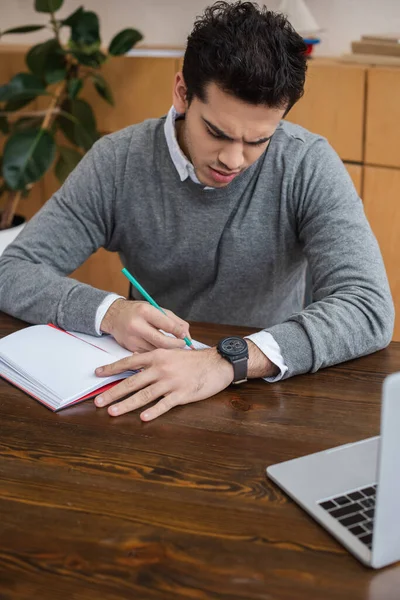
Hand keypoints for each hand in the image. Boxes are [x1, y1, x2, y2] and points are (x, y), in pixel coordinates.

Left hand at [94, 347, 234, 420]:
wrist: (217, 363)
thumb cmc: (194, 359)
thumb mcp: (171, 352)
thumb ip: (154, 357)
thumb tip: (134, 359)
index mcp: (157, 356)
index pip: (130, 362)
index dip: (112, 369)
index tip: (98, 374)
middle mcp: (161, 368)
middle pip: (132, 382)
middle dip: (113, 392)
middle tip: (98, 401)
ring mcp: (171, 382)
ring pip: (144, 395)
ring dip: (127, 404)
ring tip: (113, 412)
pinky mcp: (182, 394)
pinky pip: (164, 404)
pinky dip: (153, 411)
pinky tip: (143, 418)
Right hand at [100, 298, 190, 351]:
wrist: (114, 316)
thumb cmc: (138, 311)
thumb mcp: (155, 309)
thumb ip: (173, 320)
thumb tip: (186, 333)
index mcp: (145, 311)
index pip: (167, 325)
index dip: (179, 332)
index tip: (185, 336)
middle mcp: (137, 325)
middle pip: (162, 341)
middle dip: (176, 345)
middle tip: (183, 344)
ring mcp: (133, 338)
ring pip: (156, 350)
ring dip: (167, 350)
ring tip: (174, 347)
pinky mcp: (130, 348)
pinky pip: (149, 353)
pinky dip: (157, 353)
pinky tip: (162, 350)